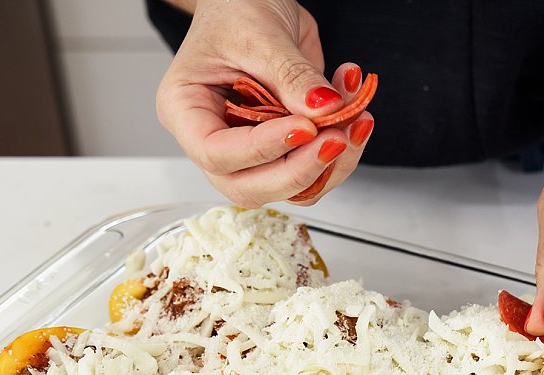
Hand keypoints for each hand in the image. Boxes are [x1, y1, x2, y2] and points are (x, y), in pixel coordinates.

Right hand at [156, 0, 373, 206]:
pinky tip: (355, 110)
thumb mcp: (259, 33)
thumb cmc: (237, 8)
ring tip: (357, 116)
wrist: (257, 1)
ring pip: (292, 188)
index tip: (304, 127)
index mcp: (186, 111)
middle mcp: (217, 139)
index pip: (217, 154)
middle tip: (338, 137)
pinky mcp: (287, 148)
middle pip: (254, 186)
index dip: (263, 150)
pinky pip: (317, 169)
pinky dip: (344, 149)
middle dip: (301, 169)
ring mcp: (254, 149)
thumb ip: (290, 75)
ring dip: (333, 163)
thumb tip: (323, 109)